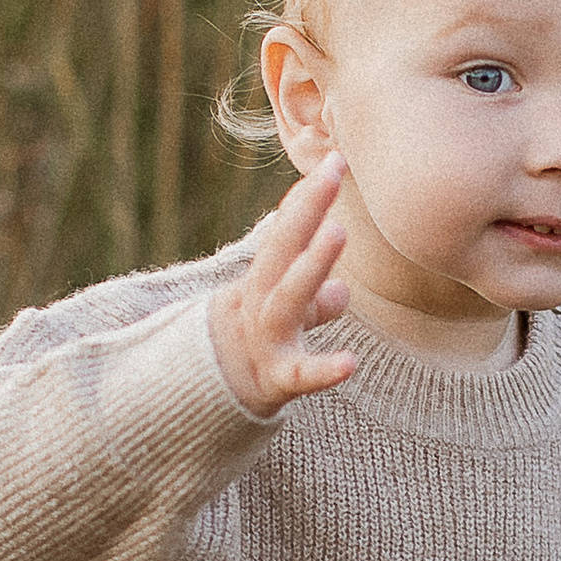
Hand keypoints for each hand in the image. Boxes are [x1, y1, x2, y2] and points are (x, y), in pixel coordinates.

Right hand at [208, 154, 359, 419]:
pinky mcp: (277, 378)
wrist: (209, 400)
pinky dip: (324, 370)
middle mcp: (261, 301)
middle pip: (281, 249)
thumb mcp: (281, 314)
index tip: (337, 161)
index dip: (308, 198)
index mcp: (264, 279)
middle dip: (306, 210)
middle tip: (332, 174)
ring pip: (287, 296)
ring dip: (311, 263)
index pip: (285, 232)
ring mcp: (268, 337)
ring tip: (339, 231)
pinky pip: (301, 373)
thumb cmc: (256, 348)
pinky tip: (350, 363)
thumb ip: (313, 297)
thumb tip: (340, 291)